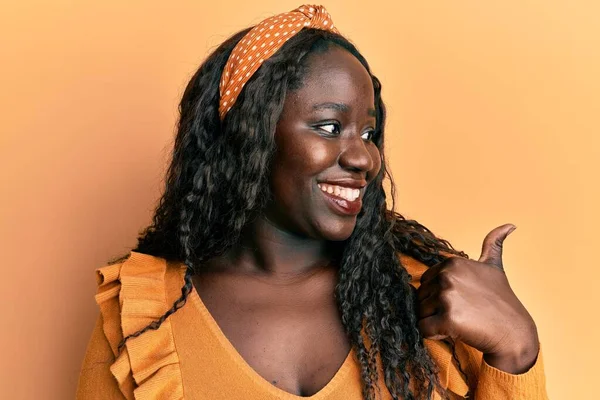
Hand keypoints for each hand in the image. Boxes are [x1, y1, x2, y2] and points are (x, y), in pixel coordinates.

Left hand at [416, 224, 539, 372]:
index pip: (425, 282)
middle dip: (436, 309)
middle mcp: (447, 276)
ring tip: (461, 321)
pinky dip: (433, 334)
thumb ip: (493, 244)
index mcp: (452, 263)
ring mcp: (447, 296)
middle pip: (421, 297)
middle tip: (463, 312)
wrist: (514, 333)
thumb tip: (510, 225)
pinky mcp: (447, 318)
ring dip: (435, 322)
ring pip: (420, 313)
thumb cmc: (501, 301)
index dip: (439, 295)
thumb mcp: (494, 267)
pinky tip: (455, 331)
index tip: (462, 299)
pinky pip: (422, 329)